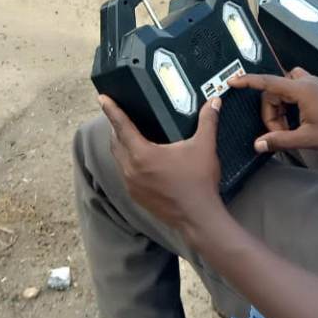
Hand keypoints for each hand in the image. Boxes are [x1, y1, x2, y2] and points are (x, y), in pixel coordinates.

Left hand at [100, 94, 224, 230]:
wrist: (198, 218)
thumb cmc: (198, 182)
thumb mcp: (204, 146)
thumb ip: (207, 121)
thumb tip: (215, 101)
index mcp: (142, 154)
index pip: (121, 126)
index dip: (112, 110)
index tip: (102, 98)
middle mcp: (131, 169)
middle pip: (116, 142)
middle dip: (115, 126)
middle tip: (118, 113)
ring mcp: (131, 185)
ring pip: (119, 158)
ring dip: (120, 144)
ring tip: (126, 132)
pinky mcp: (136, 196)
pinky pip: (125, 173)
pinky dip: (127, 161)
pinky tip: (138, 158)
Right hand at [232, 68, 317, 153]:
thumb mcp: (308, 139)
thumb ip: (281, 140)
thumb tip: (258, 144)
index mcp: (301, 90)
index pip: (268, 82)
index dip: (248, 81)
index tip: (233, 81)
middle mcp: (305, 82)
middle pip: (274, 91)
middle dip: (271, 112)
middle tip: (279, 134)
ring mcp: (311, 84)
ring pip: (283, 91)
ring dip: (279, 109)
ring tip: (287, 130)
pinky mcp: (315, 89)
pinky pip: (293, 91)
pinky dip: (288, 105)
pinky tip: (294, 122)